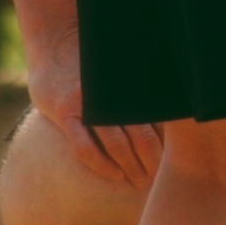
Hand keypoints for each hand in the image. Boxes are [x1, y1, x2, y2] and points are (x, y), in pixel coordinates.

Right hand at [27, 24, 162, 186]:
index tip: (173, 158)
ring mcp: (88, 105)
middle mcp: (111, 96)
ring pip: (117, 144)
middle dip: (153, 160)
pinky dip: (102, 164)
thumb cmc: (91, 60)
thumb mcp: (119, 67)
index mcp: (129, 86)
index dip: (167, 142)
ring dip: (132, 167)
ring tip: (141, 181)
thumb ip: (137, 86)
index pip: (156, 119)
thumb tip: (164, 106)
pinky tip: (115, 175)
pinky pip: (85, 147)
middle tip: (158, 178)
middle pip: (142, 135)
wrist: (53, 43)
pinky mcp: (65, 113)